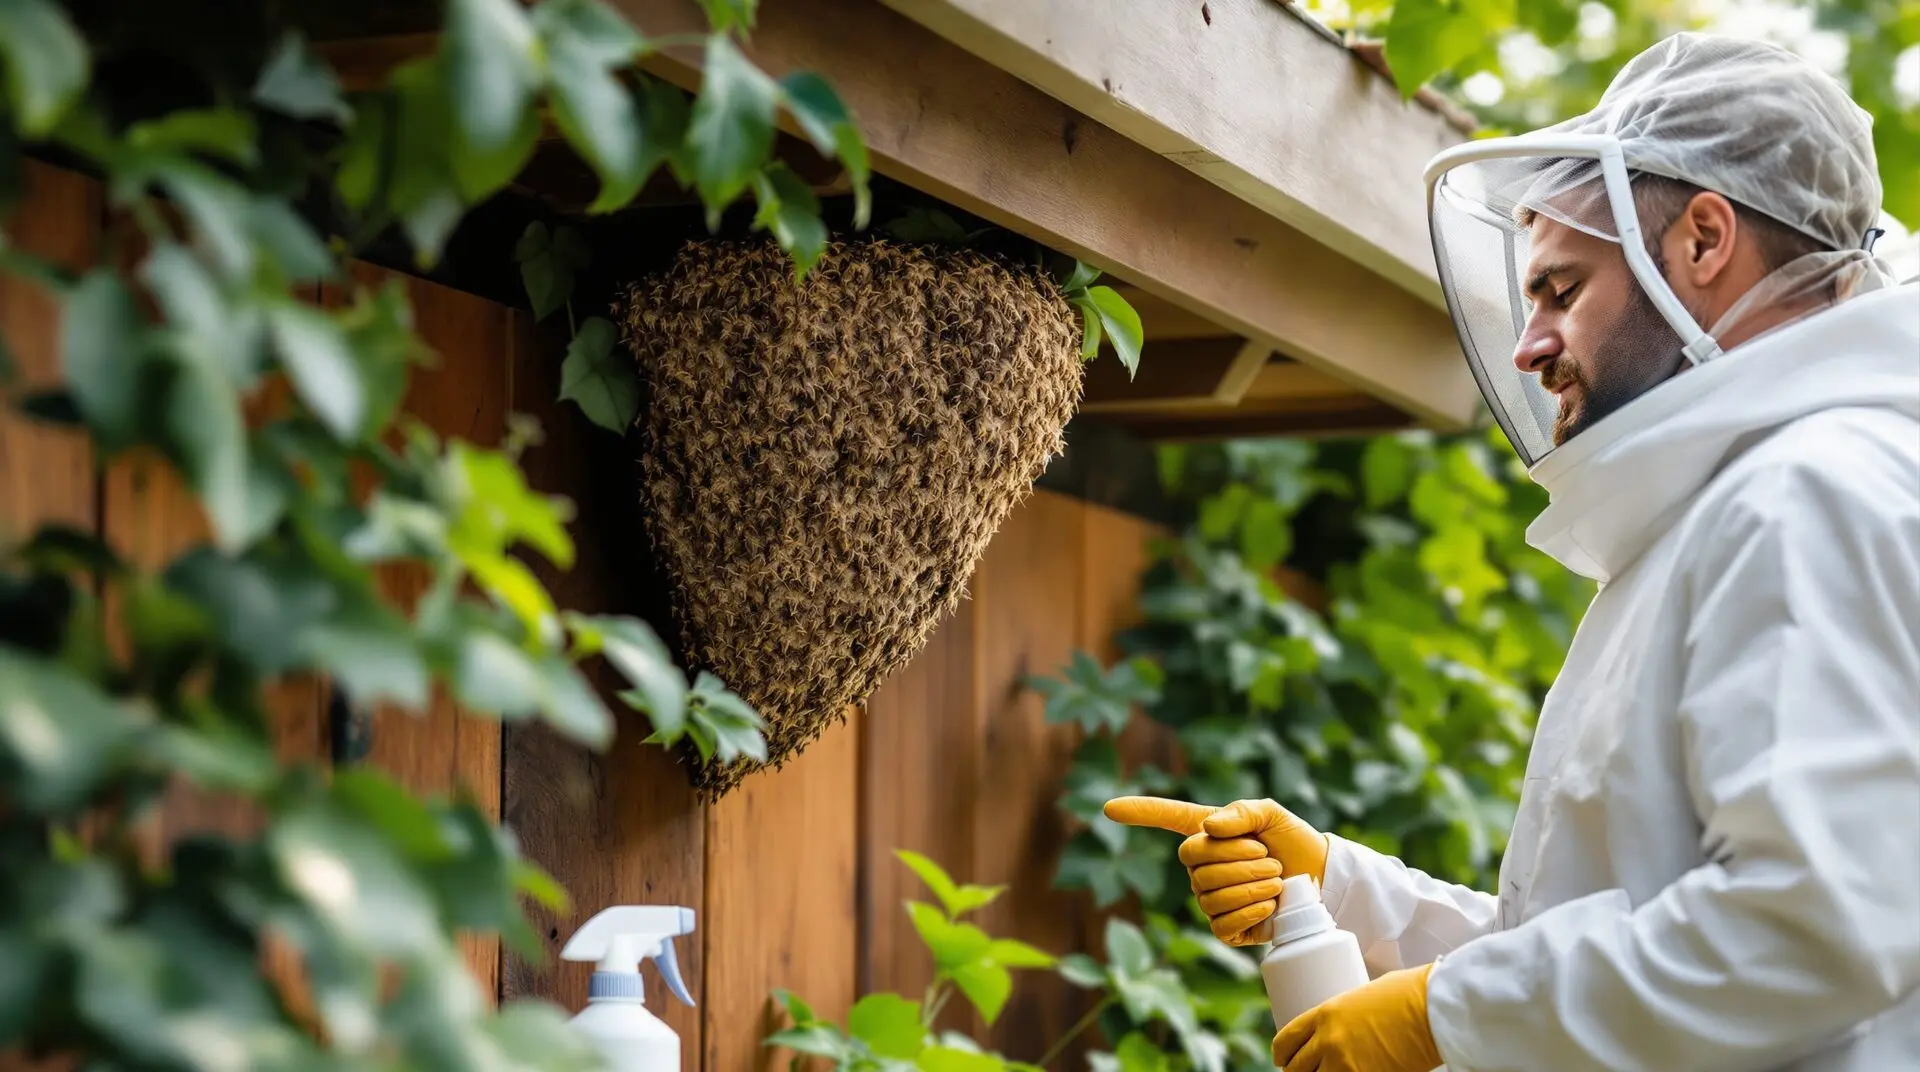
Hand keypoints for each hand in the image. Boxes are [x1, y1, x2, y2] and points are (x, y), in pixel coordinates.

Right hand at [1103, 797, 1329, 944]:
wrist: (1320, 878)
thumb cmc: (1293, 840)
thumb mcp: (1271, 813)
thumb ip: (1240, 812)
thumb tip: (1209, 828)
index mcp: (1207, 831)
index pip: (1165, 818)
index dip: (1139, 812)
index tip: (1108, 807)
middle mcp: (1201, 866)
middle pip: (1195, 860)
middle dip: (1240, 858)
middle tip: (1269, 858)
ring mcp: (1210, 898)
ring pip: (1209, 893)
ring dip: (1251, 885)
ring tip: (1276, 879)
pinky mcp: (1226, 928)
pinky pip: (1221, 922)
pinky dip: (1251, 912)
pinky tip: (1269, 905)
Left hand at [1271, 963, 1440, 1071]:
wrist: (1434, 1009)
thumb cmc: (1408, 994)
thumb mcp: (1362, 996)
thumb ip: (1345, 1015)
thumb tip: (1344, 1028)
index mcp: (1324, 1014)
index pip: (1286, 1039)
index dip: (1282, 1054)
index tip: (1283, 1059)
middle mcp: (1328, 1041)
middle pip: (1296, 1069)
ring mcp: (1345, 1064)